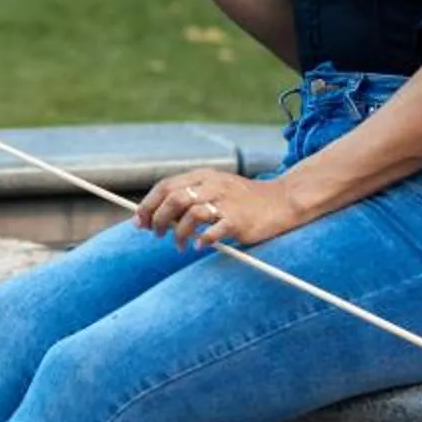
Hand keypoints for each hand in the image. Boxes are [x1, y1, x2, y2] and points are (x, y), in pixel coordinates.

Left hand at [135, 167, 303, 250]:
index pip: (166, 186)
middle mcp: (213, 185)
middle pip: (174, 198)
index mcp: (204, 176)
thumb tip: (160, 216)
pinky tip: (200, 246)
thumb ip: (192, 197)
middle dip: (158, 218)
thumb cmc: (244, 199)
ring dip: (178, 233)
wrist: (282, 201)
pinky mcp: (239, 219)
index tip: (139, 221)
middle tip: (156, 234)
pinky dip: (202, 240)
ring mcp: (226, 202)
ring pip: (190, 214)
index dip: (149, 204)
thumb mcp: (217, 188)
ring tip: (178, 245)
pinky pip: (214, 230)